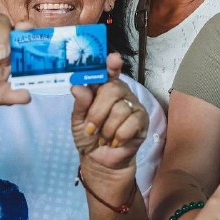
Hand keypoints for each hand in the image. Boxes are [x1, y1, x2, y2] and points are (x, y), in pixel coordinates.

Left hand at [71, 53, 147, 169]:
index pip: (109, 72)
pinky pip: (130, 124)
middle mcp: (121, 94)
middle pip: (113, 90)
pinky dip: (118, 136)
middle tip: (90, 128)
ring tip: (103, 138)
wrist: (100, 160)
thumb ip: (80, 104)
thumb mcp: (78, 121)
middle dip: (98, 112)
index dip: (111, 65)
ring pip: (120, 110)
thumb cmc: (89, 136)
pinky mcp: (142, 121)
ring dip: (106, 129)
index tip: (112, 58)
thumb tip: (77, 86)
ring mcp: (133, 106)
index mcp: (104, 89)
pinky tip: (115, 141)